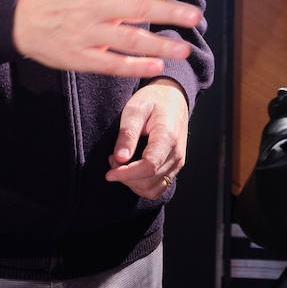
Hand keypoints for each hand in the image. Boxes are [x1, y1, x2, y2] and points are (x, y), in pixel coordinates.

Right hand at [14, 0, 199, 76]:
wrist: (19, 20)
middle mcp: (94, 7)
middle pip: (138, 10)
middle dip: (169, 13)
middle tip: (196, 16)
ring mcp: (88, 33)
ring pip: (129, 40)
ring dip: (159, 46)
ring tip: (186, 49)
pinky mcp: (81, 57)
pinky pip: (111, 64)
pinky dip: (134, 67)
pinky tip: (157, 68)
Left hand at [106, 78, 189, 198]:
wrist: (173, 98)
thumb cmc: (153, 100)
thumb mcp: (135, 109)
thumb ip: (127, 133)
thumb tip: (120, 158)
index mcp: (167, 137)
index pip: (149, 167)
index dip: (126, 174)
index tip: (109, 173)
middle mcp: (176, 154)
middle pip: (149, 181)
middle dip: (125, 177)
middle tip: (112, 159)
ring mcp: (177, 162)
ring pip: (153, 189)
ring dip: (132, 183)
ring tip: (121, 164)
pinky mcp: (175, 167)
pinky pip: (158, 187)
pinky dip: (142, 185)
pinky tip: (131, 170)